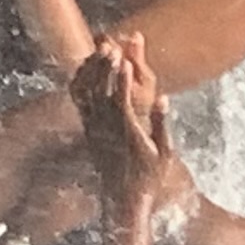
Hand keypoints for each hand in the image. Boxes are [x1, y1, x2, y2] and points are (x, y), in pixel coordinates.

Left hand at [70, 31, 169, 199]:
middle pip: (101, 90)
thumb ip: (162, 124)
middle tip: (112, 46)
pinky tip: (88, 66)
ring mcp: (93, 128)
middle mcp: (106, 129)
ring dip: (93, 69)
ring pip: (87, 92)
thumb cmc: (149, 178)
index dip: (123, 79)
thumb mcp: (164, 153)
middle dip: (106, 66)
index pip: (121, 100)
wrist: (123, 198)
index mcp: (127, 133)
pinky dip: (82, 80)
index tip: (126, 60)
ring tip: (101, 50)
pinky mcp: (87, 129)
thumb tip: (164, 98)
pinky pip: (80, 99)